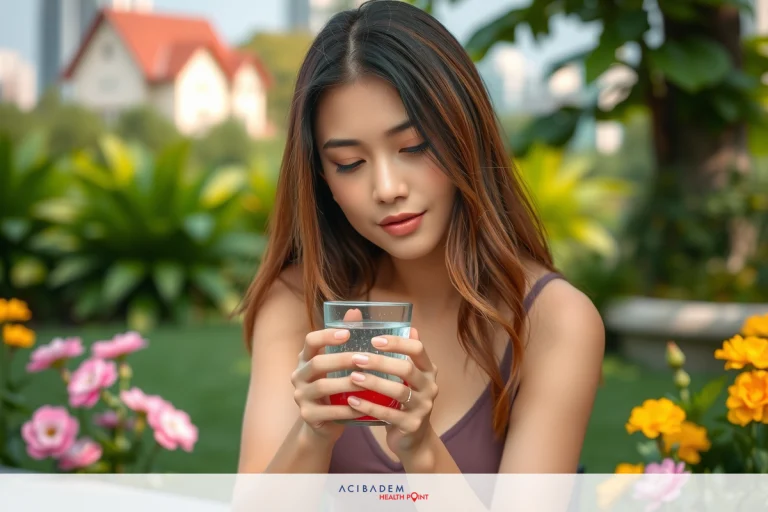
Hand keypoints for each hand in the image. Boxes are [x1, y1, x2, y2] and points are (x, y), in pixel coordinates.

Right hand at [290, 308, 365, 444]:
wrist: (323, 424)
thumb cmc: (335, 388)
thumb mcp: (338, 364)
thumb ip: (345, 339)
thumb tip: (355, 310)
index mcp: (305, 358)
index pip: (310, 341)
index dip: (327, 335)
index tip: (347, 333)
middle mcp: (298, 375)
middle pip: (317, 363)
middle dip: (341, 360)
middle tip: (364, 359)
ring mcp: (300, 396)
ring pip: (322, 387)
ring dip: (346, 384)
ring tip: (367, 382)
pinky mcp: (308, 416)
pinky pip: (328, 412)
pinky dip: (347, 409)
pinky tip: (363, 407)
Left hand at [344, 327, 438, 456]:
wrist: (414, 439)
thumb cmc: (405, 400)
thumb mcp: (407, 377)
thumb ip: (404, 353)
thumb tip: (406, 324)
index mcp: (428, 370)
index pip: (418, 349)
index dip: (397, 342)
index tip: (375, 339)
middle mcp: (430, 386)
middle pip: (406, 368)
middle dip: (380, 362)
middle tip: (356, 358)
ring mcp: (423, 407)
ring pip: (398, 392)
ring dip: (373, 383)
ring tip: (352, 377)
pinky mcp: (412, 425)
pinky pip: (388, 414)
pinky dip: (369, 407)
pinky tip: (352, 401)